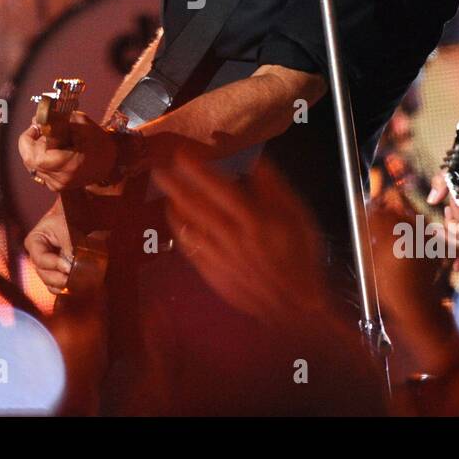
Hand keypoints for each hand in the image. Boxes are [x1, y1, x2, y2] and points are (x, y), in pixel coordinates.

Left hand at [17, 111, 118, 192]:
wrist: (111, 163)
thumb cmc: (98, 142)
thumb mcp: (81, 123)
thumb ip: (57, 119)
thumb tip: (37, 119)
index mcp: (65, 164)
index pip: (31, 154)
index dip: (29, 136)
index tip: (37, 124)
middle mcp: (58, 179)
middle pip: (29, 159)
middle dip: (32, 142)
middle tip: (43, 130)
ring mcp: (56, 185)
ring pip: (33, 165)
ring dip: (37, 150)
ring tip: (54, 141)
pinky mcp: (56, 187)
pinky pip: (40, 170)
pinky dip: (43, 159)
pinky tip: (57, 152)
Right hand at [23, 198, 73, 295]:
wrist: (75, 214)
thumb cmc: (66, 216)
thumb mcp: (64, 225)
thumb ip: (67, 243)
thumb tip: (71, 262)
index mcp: (34, 242)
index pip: (40, 259)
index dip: (53, 264)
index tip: (68, 266)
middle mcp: (38, 256)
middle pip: (43, 274)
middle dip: (58, 278)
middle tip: (71, 278)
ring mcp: (47, 266)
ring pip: (49, 282)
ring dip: (62, 285)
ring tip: (74, 284)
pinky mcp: (58, 273)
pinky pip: (57, 286)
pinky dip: (64, 289)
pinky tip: (73, 288)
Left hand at [158, 149, 334, 324]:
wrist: (296, 304)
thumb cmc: (300, 253)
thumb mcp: (296, 213)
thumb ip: (272, 184)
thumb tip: (252, 157)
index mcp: (253, 219)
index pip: (218, 187)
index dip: (198, 169)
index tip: (181, 154)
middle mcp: (231, 236)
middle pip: (194, 205)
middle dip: (174, 185)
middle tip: (157, 168)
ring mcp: (218, 256)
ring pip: (188, 227)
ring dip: (173, 206)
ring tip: (164, 191)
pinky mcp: (212, 273)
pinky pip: (189, 248)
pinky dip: (180, 230)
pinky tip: (176, 218)